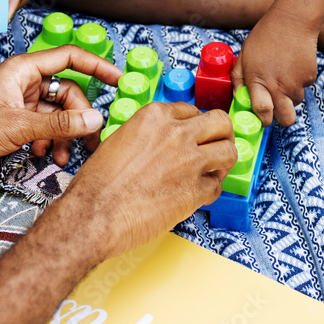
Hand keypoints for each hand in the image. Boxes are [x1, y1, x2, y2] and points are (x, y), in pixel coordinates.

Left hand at [0, 47, 121, 182]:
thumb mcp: (19, 126)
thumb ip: (60, 124)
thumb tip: (95, 120)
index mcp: (24, 70)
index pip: (69, 58)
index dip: (96, 66)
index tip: (118, 80)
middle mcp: (24, 84)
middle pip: (67, 93)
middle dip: (79, 117)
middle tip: (90, 140)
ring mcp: (19, 104)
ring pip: (56, 115)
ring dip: (63, 135)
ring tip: (61, 156)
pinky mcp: (14, 124)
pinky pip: (43, 129)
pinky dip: (47, 143)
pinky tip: (40, 156)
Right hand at [65, 103, 237, 258]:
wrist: (94, 214)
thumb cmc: (98, 183)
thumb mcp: (119, 139)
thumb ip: (148, 135)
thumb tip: (160, 143)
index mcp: (154, 117)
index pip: (191, 110)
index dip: (195, 124)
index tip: (195, 133)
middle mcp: (176, 134)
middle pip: (220, 122)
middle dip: (222, 133)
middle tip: (218, 143)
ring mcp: (190, 162)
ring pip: (229, 151)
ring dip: (224, 160)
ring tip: (215, 168)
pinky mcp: (195, 191)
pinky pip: (217, 186)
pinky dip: (211, 190)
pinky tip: (199, 192)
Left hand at [232, 4, 319, 125]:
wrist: (292, 21)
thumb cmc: (264, 36)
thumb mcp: (243, 55)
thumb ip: (238, 78)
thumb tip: (237, 98)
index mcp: (258, 80)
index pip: (262, 112)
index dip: (263, 120)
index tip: (261, 117)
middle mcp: (278, 85)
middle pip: (286, 119)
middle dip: (282, 118)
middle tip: (276, 108)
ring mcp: (296, 83)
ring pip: (295, 103)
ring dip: (289, 97)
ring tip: (283, 76)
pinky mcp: (309, 77)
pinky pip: (304, 88)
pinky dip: (299, 82)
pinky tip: (293, 66)